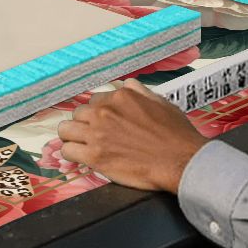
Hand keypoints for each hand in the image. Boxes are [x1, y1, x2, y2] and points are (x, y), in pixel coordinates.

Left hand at [58, 79, 206, 191]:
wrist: (181, 161)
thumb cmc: (176, 135)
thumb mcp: (161, 102)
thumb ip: (139, 92)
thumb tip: (127, 86)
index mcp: (120, 96)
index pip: (95, 100)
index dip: (99, 114)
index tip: (102, 123)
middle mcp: (105, 111)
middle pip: (79, 113)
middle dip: (85, 124)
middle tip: (94, 135)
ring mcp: (98, 133)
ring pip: (66, 129)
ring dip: (73, 136)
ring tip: (81, 144)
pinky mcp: (95, 155)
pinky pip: (68, 150)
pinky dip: (72, 154)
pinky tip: (80, 157)